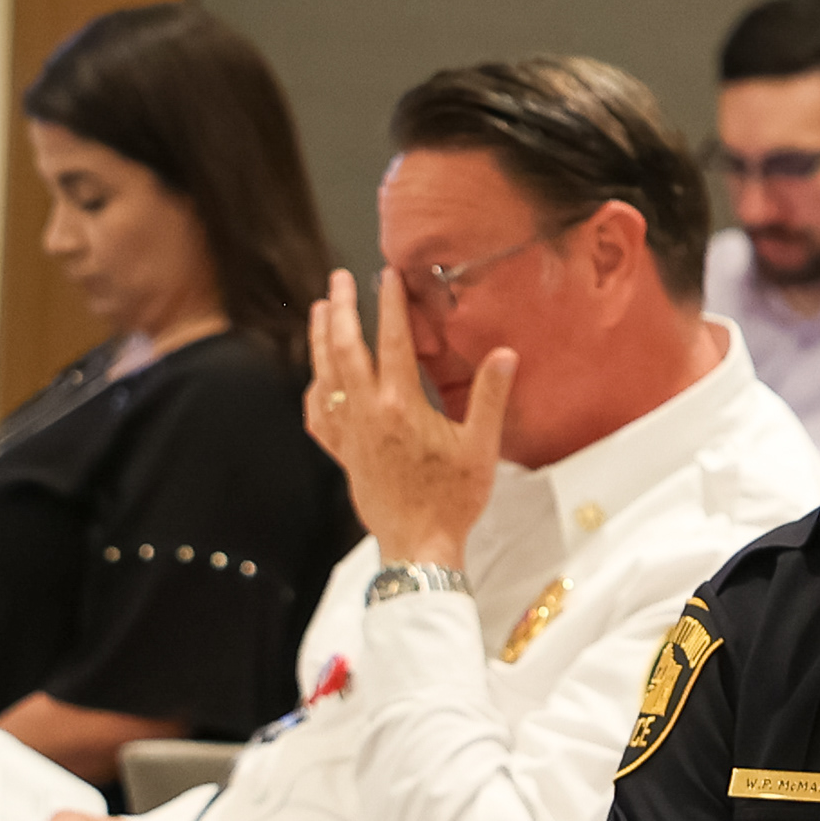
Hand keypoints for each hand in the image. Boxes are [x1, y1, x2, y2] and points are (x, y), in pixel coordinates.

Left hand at [306, 267, 509, 569]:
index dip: (391, 305)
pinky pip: (318, 415)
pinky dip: (314, 389)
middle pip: (345, 349)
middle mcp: (367, 414)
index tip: (388, 276)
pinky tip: (317, 378)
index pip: (393, 342)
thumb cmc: (452, 498)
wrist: (418, 544)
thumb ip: (489, 397)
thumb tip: (505, 354)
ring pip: (325, 375)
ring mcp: (349, 434)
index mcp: (400, 406)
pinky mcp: (342, 454)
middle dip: (342, 309)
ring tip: (320, 309)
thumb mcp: (481, 447)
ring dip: (320, 339)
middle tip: (340, 279)